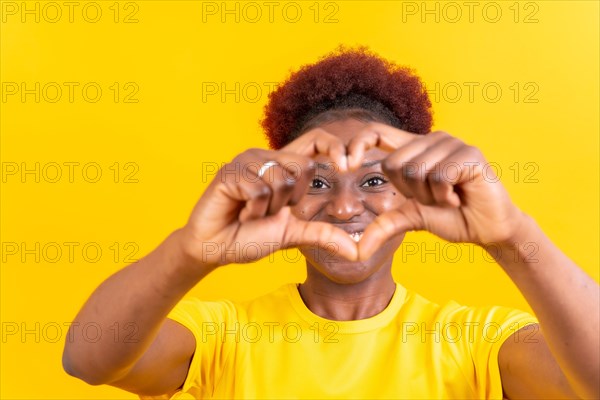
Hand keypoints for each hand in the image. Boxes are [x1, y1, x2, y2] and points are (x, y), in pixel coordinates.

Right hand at [180, 131, 357, 268]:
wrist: (216, 248)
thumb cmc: (251, 237)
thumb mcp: (294, 235)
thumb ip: (324, 236)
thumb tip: (357, 253)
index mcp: (284, 166)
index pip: (315, 141)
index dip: (334, 145)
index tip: (348, 165)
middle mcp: (266, 157)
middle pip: (304, 166)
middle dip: (291, 201)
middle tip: (268, 211)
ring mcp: (246, 161)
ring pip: (281, 181)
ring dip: (268, 209)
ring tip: (250, 212)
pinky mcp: (229, 172)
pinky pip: (259, 190)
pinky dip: (252, 211)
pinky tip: (239, 212)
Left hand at [348, 123, 524, 260]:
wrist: (489, 229)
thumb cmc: (452, 217)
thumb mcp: (412, 219)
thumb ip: (385, 225)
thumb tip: (357, 251)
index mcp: (413, 150)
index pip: (376, 132)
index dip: (358, 143)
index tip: (345, 165)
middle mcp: (430, 140)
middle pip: (394, 164)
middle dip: (410, 192)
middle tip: (435, 197)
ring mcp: (451, 143)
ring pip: (416, 171)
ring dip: (430, 196)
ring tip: (450, 196)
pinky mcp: (469, 153)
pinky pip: (438, 176)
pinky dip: (445, 195)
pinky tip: (461, 195)